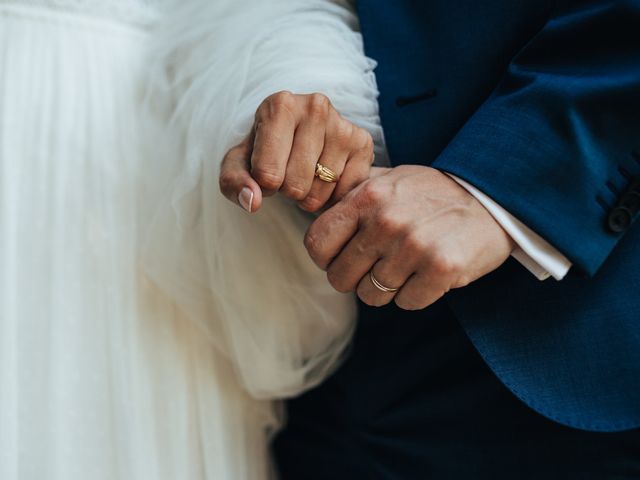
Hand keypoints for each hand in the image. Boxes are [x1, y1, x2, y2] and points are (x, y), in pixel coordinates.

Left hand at [219, 91, 373, 212]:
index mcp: (279, 105)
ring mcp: (343, 124)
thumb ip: (234, 183)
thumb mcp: (239, 165)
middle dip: (287, 191)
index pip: (267, 174)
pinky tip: (325, 180)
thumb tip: (253, 202)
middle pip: (295, 185)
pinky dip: (332, 196)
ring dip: (309, 196)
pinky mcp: (363, 143)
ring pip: (320, 191)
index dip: (263, 185)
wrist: (298, 137)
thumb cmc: (265, 151)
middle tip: (289, 175)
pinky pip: (344, 192)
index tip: (265, 172)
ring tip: (306, 176)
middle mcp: (315, 107)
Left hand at [304, 165, 514, 309]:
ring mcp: (413, 246)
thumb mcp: (389, 179)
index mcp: (366, 197)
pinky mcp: (441, 269)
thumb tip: (317, 207)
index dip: (326, 258)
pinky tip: (427, 274)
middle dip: (356, 278)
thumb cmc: (432, 192)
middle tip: (378, 266)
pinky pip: (406, 303)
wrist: (491, 198)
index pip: (317, 244)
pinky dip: (415, 294)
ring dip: (387, 288)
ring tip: (407, 266)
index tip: (341, 258)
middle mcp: (385, 221)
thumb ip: (352, 193)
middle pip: (340, 278)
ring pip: (372, 296)